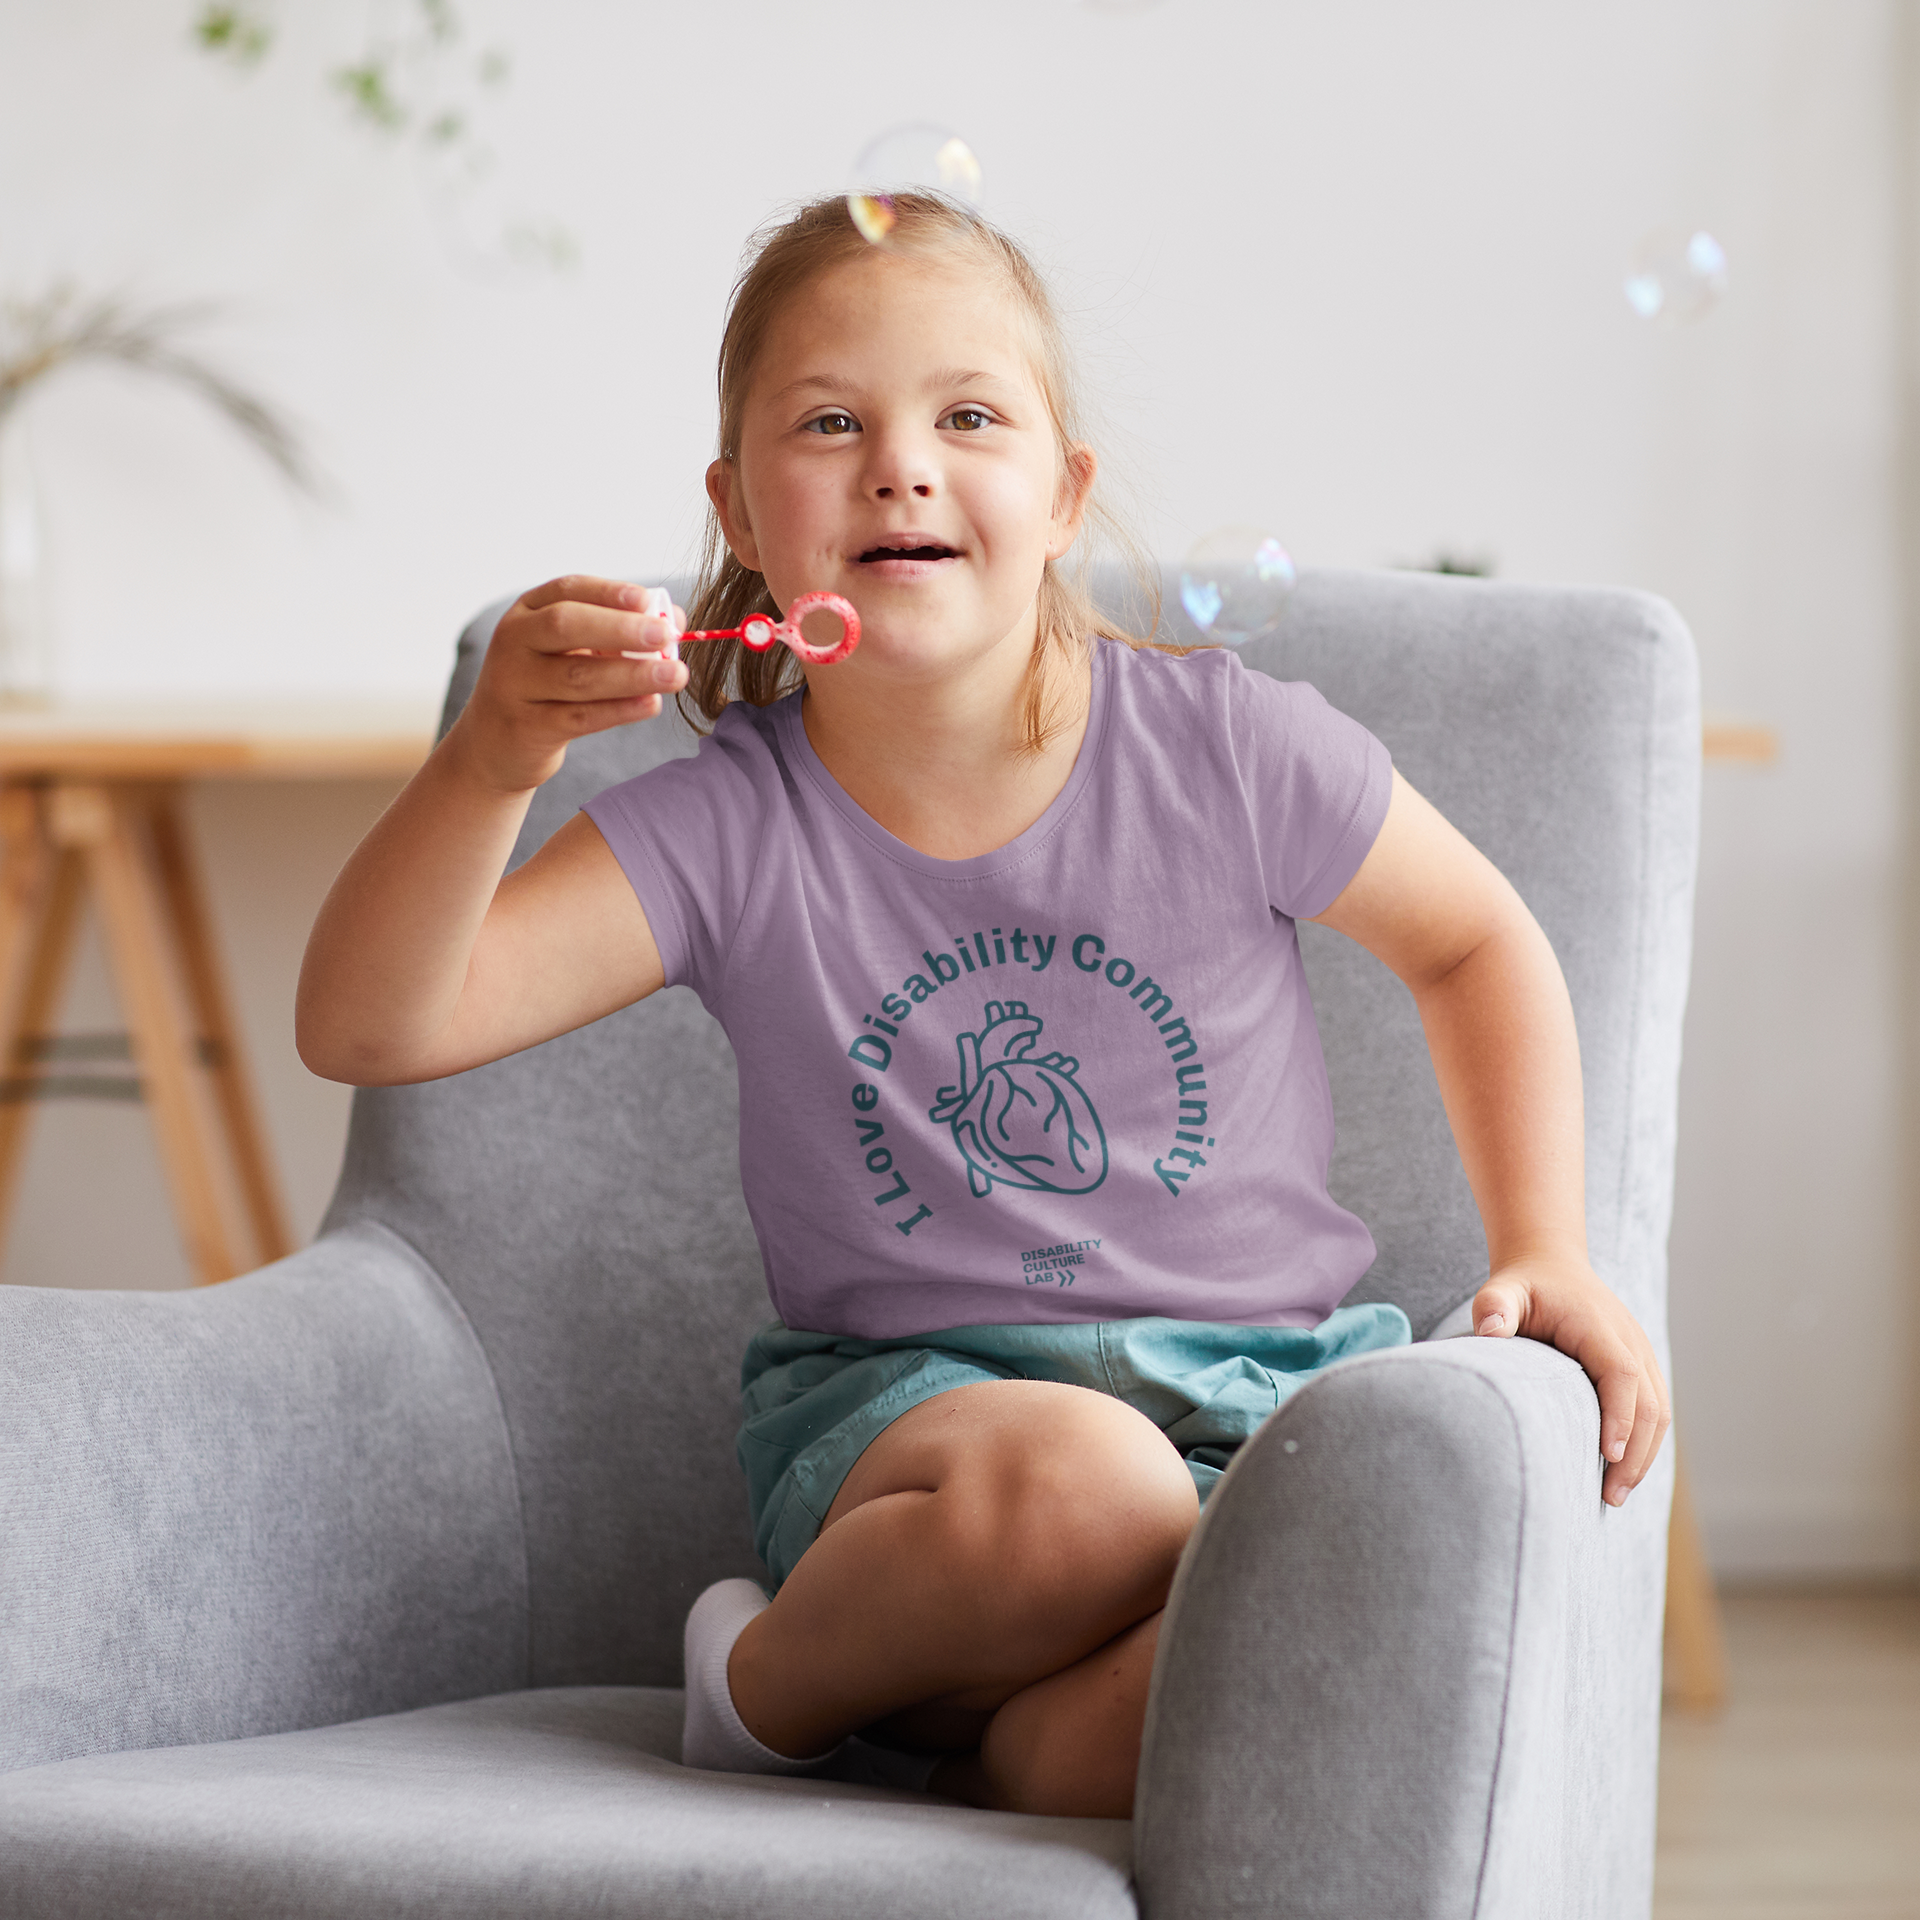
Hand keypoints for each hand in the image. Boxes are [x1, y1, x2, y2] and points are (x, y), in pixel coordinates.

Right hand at [448, 575, 687, 792]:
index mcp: (527, 613)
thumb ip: (620, 632)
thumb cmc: (548, 685)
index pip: (567, 590)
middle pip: (566, 626)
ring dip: (632, 675)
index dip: (608, 592)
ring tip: (676, 675)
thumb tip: (675, 619)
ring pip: (578, 677)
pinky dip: (620, 710)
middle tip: (665, 635)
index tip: (646, 599)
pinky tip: (651, 704)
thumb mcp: (574, 651)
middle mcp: (514, 642)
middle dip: (621, 629)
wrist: (494, 742)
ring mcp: (515, 685)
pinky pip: (580, 717)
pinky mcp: (528, 728)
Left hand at [1471, 1254, 1670, 1508]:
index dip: (1620, 1415)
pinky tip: (1621, 1472)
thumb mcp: (1502, 1290)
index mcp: (1600, 1326)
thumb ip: (1494, 1307)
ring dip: (1644, 1455)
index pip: (1621, 1374)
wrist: (1550, 1265)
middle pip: (1650, 1402)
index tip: (1609, 1455)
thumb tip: (1489, 1331)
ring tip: (1615, 1496)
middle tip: (1610, 1497)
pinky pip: (1653, 1408)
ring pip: (1659, 1411)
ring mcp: (1640, 1354)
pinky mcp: (1640, 1367)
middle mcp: (1630, 1340)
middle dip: (1636, 1453)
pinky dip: (1644, 1442)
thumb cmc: (1524, 1285)